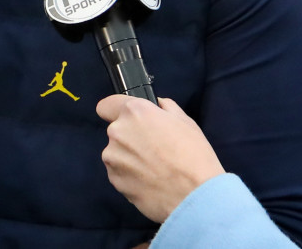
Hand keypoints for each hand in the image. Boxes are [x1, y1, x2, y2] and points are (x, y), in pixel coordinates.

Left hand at [96, 95, 225, 223]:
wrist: (195, 196)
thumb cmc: (194, 156)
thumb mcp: (185, 122)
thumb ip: (165, 108)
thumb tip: (156, 105)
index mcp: (134, 112)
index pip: (106, 105)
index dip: (116, 111)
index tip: (128, 120)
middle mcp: (117, 132)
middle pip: (116, 131)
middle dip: (130, 137)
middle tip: (154, 149)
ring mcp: (113, 157)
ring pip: (116, 153)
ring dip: (129, 158)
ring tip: (153, 169)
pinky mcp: (114, 180)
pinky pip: (118, 173)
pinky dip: (129, 176)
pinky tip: (149, 182)